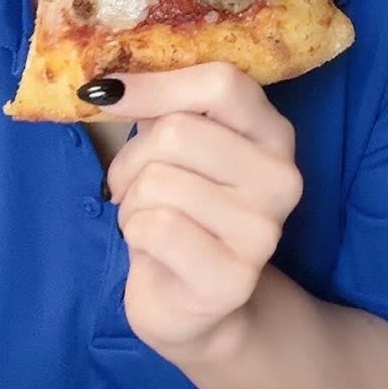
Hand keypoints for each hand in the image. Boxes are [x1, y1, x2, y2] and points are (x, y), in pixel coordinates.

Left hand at [102, 64, 302, 364]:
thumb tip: (109, 85)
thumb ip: (163, 110)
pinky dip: (134, 234)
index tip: (106, 94)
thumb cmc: (180, 213)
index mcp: (273, 134)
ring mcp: (263, 231)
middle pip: (178, 132)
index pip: (222, 83)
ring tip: (147, 220)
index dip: (156, 84)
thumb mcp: (179, 152)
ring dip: (132, 202)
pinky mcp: (232, 278)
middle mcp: (281, 178)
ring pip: (159, 181)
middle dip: (132, 158)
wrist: (194, 305)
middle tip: (129, 184)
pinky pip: (153, 227)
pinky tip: (154, 251)